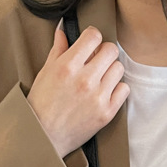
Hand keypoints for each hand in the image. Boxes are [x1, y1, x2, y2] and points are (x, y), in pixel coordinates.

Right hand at [27, 22, 129, 158]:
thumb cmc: (42, 104)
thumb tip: (63, 31)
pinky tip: (106, 92)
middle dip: (104, 53)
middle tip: (97, 61)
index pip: (93, 36)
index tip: (90, 45)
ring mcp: (98, 97)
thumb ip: (58, 50)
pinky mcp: (107, 112)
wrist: (45, 136)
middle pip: (111, 50)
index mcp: (68, 66)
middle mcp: (85, 80)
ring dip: (111, 70)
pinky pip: (124, 89)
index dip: (92, 38)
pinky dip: (117, 89)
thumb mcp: (45, 72)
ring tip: (101, 78)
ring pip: (119, 68)